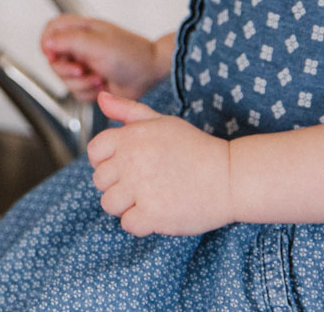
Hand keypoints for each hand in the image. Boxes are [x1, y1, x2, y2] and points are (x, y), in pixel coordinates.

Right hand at [41, 15, 165, 101]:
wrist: (150, 74)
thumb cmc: (130, 54)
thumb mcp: (95, 43)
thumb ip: (67, 40)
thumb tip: (46, 42)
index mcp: (80, 29)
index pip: (50, 30)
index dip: (47, 44)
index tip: (54, 55)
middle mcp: (80, 46)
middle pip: (53, 59)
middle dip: (67, 70)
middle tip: (82, 69)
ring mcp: (85, 64)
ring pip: (64, 79)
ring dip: (81, 83)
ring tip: (99, 77)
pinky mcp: (90, 82)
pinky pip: (76, 92)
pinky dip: (88, 92)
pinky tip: (102, 85)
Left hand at [87, 91, 230, 235]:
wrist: (229, 176)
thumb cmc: (195, 148)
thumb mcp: (161, 121)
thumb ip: (127, 110)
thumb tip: (101, 98)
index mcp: (130, 137)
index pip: (94, 152)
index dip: (105, 161)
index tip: (124, 166)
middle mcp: (130, 161)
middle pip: (99, 181)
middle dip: (117, 184)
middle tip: (143, 183)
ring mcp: (140, 189)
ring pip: (109, 204)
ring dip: (126, 205)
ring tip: (149, 198)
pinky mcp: (153, 215)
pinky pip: (127, 224)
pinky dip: (140, 223)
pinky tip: (157, 211)